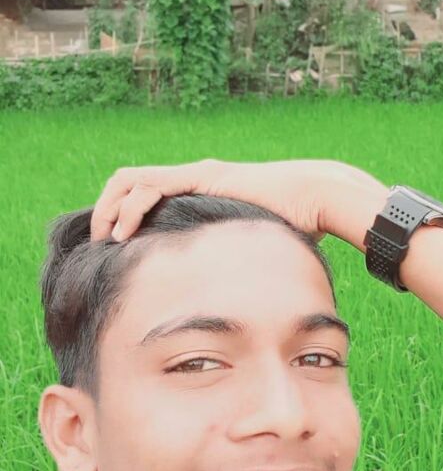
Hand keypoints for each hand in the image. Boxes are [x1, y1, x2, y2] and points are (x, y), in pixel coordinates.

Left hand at [89, 158, 388, 247]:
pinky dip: (129, 209)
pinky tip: (123, 233)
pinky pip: (151, 187)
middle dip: (105, 210)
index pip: (144, 193)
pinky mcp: (201, 177)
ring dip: (109, 210)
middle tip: (98, 243)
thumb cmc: (294, 224)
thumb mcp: (247, 246)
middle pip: (127, 182)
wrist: (316, 197)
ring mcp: (194, 174)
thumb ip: (229, 260)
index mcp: (198, 191)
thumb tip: (227, 297)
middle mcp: (191, 176)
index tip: (114, 248)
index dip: (122, 216)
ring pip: (129, 180)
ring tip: (104, 240)